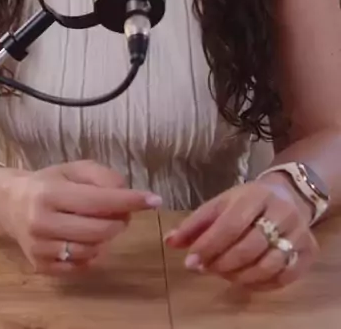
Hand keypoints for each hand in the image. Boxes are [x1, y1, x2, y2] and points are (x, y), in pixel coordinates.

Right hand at [0, 159, 161, 275]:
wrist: (10, 204)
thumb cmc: (49, 183)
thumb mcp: (74, 169)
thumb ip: (102, 176)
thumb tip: (126, 193)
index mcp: (50, 192)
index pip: (98, 200)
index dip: (129, 201)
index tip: (154, 200)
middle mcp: (41, 221)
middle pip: (99, 230)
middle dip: (120, 220)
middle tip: (123, 212)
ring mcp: (40, 248)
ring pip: (92, 250)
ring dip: (107, 237)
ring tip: (102, 223)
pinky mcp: (41, 267)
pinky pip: (80, 266)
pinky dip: (92, 253)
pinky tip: (86, 238)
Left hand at [164, 177, 318, 289]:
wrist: (288, 196)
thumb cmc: (248, 202)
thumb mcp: (222, 203)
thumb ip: (196, 223)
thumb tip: (170, 241)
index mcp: (255, 195)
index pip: (230, 224)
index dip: (209, 245)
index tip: (191, 261)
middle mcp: (280, 212)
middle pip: (250, 247)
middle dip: (223, 263)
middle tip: (206, 269)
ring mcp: (298, 232)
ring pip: (268, 265)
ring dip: (240, 276)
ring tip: (224, 274)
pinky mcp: (309, 250)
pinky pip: (285, 277)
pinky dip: (261, 284)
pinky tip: (246, 280)